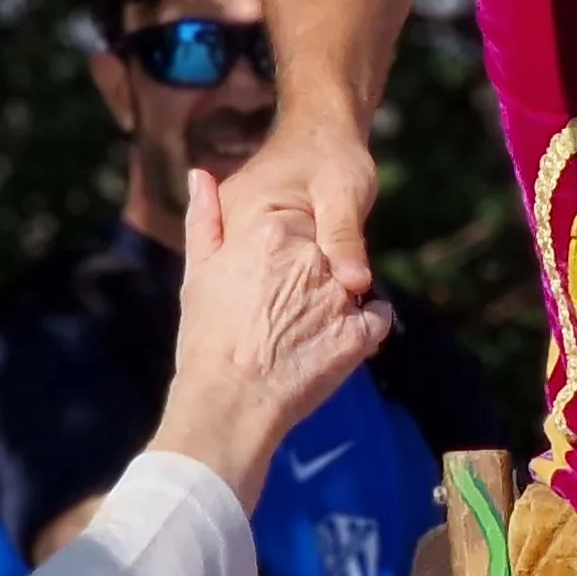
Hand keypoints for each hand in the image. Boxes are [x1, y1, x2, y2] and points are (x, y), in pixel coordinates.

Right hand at [148, 170, 391, 508]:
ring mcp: (340, 295)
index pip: (300, 226)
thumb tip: (200, 174)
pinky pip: (377, 317)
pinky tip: (330, 343)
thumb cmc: (207, 338)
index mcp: (271, 235)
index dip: (288, 252)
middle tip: (283, 313)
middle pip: (327, 255)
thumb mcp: (200, 271)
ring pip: (351, 285)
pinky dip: (363, 326)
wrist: (230, 401)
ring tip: (301, 333)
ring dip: (337, 301)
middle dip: (313, 276)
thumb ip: (205, 219)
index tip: (271, 279)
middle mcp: (311, 259)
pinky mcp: (361, 333)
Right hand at [219, 120, 382, 299]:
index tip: (331, 306)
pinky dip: (296, 281)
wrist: (324, 128)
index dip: (294, 296)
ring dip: (297, 293)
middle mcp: (229, 226)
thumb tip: (356, 283)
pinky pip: (271, 269)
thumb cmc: (332, 155)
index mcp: (242, 215)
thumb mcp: (344, 197)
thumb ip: (345, 238)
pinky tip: (320, 292)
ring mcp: (238, 231)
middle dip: (295, 298)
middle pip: (257, 282)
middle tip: (336, 307)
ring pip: (265, 279)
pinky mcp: (253, 236)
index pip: (255, 275)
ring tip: (329, 303)